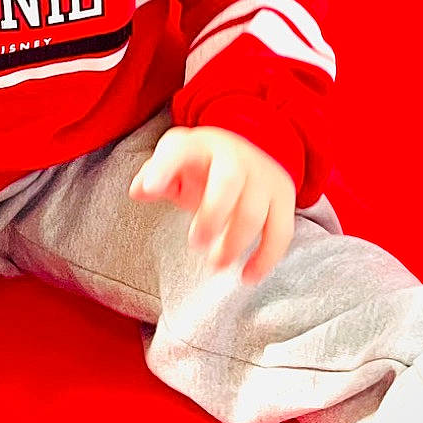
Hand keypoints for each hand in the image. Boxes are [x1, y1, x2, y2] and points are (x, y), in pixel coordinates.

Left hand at [128, 125, 295, 284]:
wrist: (250, 149)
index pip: (179, 150)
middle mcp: (234, 156)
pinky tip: (247, 276)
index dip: (163, 168)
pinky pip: (281, 231)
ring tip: (216, 264)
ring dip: (235, 243)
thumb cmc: (202, 163)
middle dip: (212, 216)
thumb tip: (139, 191)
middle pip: (228, 182)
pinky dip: (266, 258)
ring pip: (255, 211)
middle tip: (195, 245)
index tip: (149, 189)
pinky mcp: (283, 197)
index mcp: (200, 145)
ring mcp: (263, 176)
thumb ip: (154, 175)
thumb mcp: (176, 160)